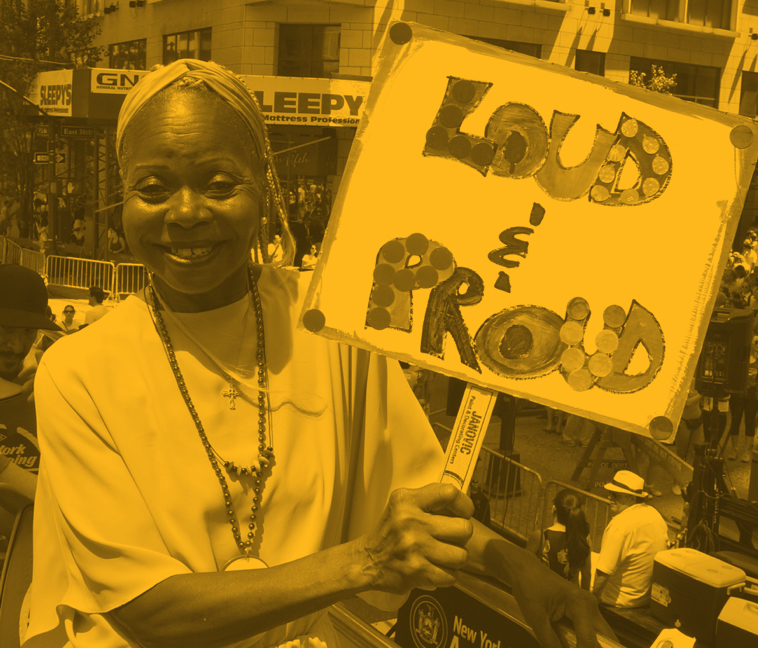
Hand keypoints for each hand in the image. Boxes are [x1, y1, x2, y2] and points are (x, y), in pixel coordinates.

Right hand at [357, 483, 473, 593]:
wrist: (367, 561)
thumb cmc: (391, 531)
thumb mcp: (403, 506)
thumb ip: (429, 502)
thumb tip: (463, 506)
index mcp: (408, 501)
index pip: (448, 494)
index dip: (464, 504)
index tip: (464, 513)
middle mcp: (411, 521)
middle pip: (464, 528)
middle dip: (462, 536)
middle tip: (451, 539)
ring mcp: (414, 547)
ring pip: (461, 555)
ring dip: (456, 559)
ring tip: (444, 556)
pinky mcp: (417, 571)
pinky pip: (451, 576)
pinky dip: (447, 575)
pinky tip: (437, 569)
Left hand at [508, 553, 616, 647]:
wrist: (524, 568)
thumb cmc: (528, 587)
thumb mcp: (536, 617)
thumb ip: (550, 641)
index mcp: (581, 604)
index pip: (589, 641)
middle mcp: (590, 605)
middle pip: (606, 638)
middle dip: (596, 647)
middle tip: (575, 647)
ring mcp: (589, 607)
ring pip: (600, 635)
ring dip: (591, 645)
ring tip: (572, 644)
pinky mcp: (583, 610)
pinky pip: (591, 631)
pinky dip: (585, 641)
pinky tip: (572, 643)